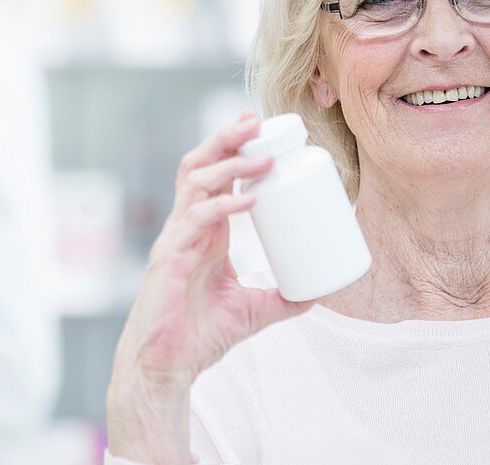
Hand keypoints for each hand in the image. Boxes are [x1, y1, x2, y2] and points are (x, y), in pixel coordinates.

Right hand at [107, 112, 314, 463]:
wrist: (167, 367)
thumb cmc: (199, 335)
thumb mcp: (253, 311)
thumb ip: (283, 298)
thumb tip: (321, 291)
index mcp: (203, 231)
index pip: (214, 176)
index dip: (233, 150)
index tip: (261, 130)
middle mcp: (186, 227)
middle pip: (199, 165)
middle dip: (224, 139)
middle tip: (254, 121)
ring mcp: (176, 239)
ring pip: (195, 182)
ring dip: (228, 164)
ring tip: (262, 157)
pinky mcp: (170, 257)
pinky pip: (195, 219)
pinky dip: (222, 205)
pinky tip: (248, 199)